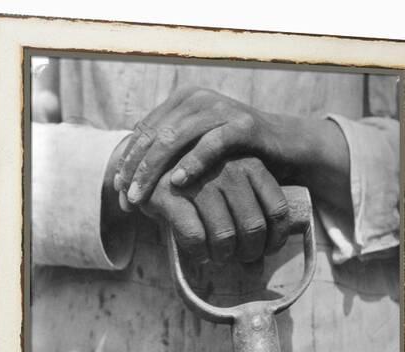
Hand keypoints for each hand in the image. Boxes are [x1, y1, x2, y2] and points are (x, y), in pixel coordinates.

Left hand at [114, 86, 293, 205]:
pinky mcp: (242, 124)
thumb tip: (129, 178)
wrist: (285, 147)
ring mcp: (220, 108)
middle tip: (126, 199)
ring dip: (153, 170)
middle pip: (154, 135)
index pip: (144, 131)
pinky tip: (176, 182)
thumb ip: (168, 154)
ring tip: (141, 196)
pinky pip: (211, 144)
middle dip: (136, 169)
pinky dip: (191, 164)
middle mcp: (198, 99)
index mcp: (182, 101)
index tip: (119, 190)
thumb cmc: (234, 155)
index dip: (128, 161)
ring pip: (175, 138)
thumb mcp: (196, 149)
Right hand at [141, 157, 289, 263]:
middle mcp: (228, 168)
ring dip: (223, 255)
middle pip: (253, 227)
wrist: (149, 167)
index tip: (265, 251)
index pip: (277, 210)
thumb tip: (257, 269)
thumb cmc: (198, 183)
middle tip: (238, 258)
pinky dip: (199, 252)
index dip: (275, 239)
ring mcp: (199, 180)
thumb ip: (247, 218)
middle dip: (248, 253)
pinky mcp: (171, 194)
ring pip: (225, 235)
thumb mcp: (228, 190)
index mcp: (250, 164)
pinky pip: (195, 237)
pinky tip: (199, 252)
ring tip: (217, 256)